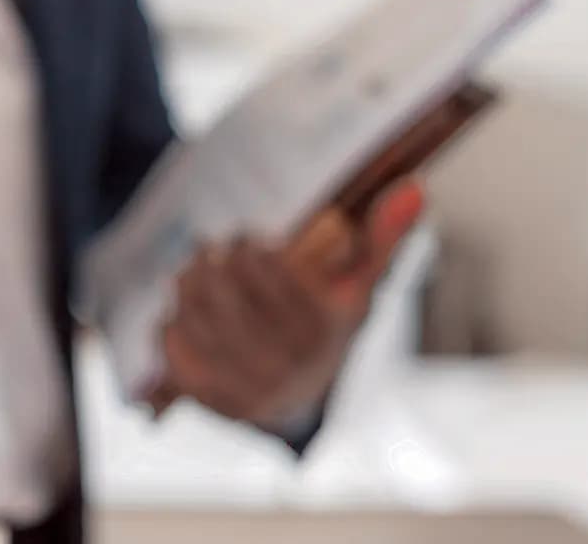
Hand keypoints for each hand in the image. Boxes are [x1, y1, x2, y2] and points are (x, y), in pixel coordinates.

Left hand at [154, 178, 426, 430]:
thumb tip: (416, 187)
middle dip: (212, 261)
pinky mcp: (210, 398)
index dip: (250, 248)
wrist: (298, 399)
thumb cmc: (327, 324)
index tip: (248, 237)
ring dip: (187, 283)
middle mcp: (285, 365)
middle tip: (210, 245)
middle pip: (225, 292)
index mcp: (322, 331)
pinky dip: (171, 322)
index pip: (269, 271)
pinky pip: (173, 348)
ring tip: (193, 268)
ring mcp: (245, 386)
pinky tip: (181, 310)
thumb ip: (384, 237)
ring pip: (195, 316)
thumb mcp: (359, 285)